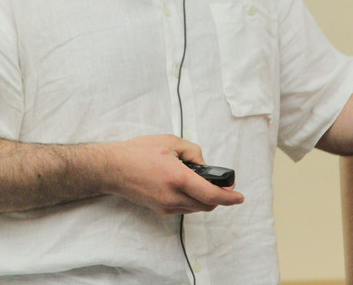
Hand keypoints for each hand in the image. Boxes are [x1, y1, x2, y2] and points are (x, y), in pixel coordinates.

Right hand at [99, 134, 243, 214]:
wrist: (113, 168)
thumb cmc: (137, 152)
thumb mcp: (170, 142)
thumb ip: (193, 151)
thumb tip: (203, 165)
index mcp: (178, 178)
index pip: (211, 195)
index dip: (229, 198)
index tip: (239, 196)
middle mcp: (173, 196)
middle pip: (207, 205)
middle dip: (218, 198)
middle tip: (222, 185)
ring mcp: (166, 206)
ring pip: (196, 208)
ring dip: (204, 198)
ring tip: (198, 181)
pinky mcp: (160, 209)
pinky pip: (183, 208)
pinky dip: (191, 199)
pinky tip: (185, 186)